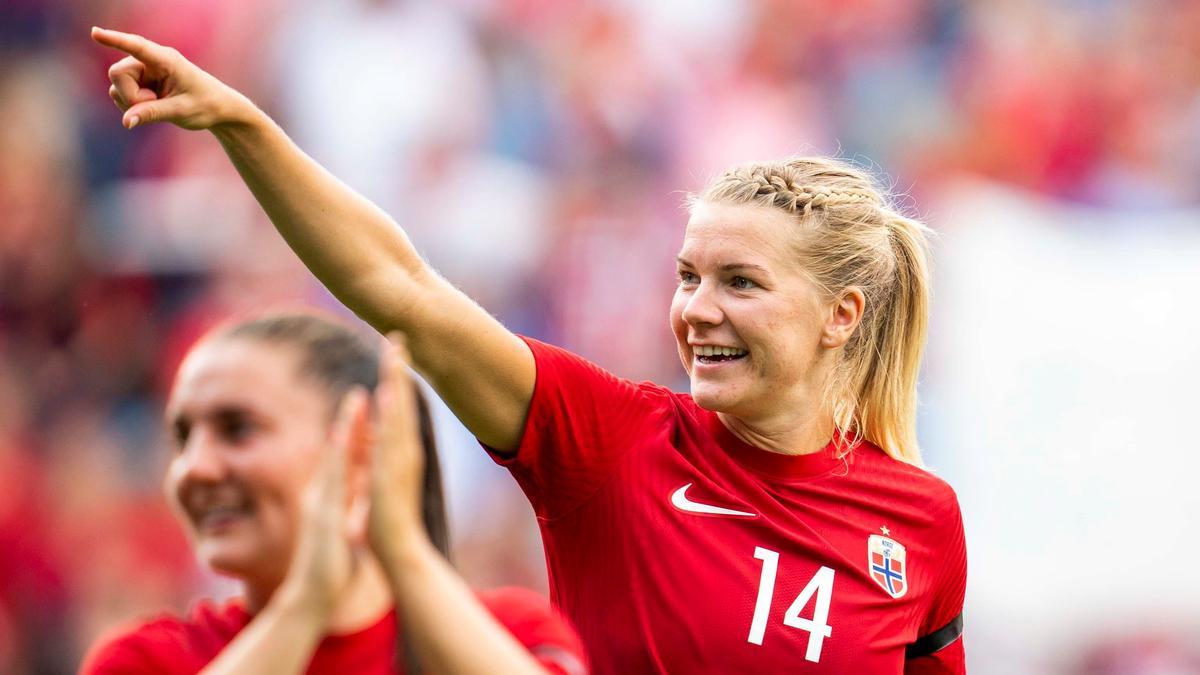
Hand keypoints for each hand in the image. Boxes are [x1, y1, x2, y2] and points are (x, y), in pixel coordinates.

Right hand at [91, 26, 253, 129]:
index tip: (95, 32)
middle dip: (129, 95)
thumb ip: (153, 114)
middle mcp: (151, 61)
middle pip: (117, 73)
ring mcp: (143, 71)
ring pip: (116, 85)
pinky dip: (131, 105)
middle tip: (154, 104)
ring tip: (159, 105)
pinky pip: (119, 94)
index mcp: (166, 59)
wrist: (218, 109)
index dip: (115, 40)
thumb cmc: (206, 105)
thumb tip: (126, 121)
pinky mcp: (140, 83)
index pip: (136, 46)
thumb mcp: (181, 111)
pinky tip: (152, 106)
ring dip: (131, 101)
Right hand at [278, 389, 370, 616]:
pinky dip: (337, 457)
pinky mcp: (321, 514)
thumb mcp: (339, 530)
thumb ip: (343, 512)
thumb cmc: (329, 566)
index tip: (363, 406)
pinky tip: (342, 438)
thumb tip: (353, 499)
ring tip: (355, 400)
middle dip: (347, 420)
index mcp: (329, 498)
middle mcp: (321, 494)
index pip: (342, 459)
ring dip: (343, 428)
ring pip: (333, 458)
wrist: (311, 597)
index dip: (352, 433)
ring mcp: (319, 502)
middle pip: (335, 451)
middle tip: (359, 389)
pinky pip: (332, 480)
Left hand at [367, 334, 428, 566]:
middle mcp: (405, 451)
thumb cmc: (388, 525)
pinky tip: (388, 390)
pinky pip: (393, 434)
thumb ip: (378, 465)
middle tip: (397, 336)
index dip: (394, 381)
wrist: (398, 551)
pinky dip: (392, 412)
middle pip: (400, 402)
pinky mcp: (394, 471)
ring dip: (397, 381)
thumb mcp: (379, 486)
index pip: (396, 409)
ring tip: (395, 350)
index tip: (393, 354)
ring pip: (399, 411)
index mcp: (399, 453)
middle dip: (398, 369)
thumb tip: (371, 446)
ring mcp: (401, 460)